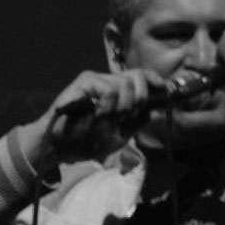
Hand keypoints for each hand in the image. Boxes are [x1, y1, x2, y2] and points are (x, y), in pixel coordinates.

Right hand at [20, 68, 165, 166]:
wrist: (60, 147)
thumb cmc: (86, 141)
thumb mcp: (119, 135)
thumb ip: (137, 123)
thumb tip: (155, 111)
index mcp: (116, 92)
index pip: (140, 76)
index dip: (154, 79)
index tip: (164, 88)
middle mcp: (106, 82)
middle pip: (137, 77)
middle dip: (139, 99)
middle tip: (126, 117)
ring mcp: (96, 79)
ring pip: (125, 85)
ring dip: (122, 107)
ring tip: (106, 119)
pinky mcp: (85, 81)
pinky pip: (110, 90)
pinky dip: (109, 106)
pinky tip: (97, 115)